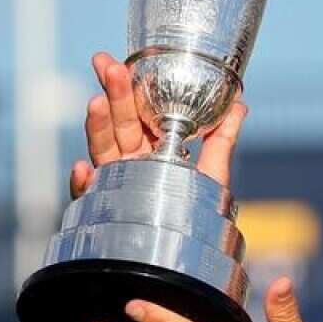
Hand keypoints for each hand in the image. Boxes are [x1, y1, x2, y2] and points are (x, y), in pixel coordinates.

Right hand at [68, 52, 247, 198]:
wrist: (189, 259)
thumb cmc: (198, 215)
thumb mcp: (213, 174)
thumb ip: (222, 139)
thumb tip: (240, 104)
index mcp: (152, 150)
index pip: (138, 112)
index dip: (129, 87)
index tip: (121, 62)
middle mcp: (130, 164)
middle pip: (119, 124)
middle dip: (112, 94)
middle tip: (107, 65)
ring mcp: (115, 186)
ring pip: (101, 151)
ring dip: (97, 127)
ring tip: (95, 102)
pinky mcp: (104, 213)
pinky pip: (89, 198)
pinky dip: (83, 183)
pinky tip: (82, 169)